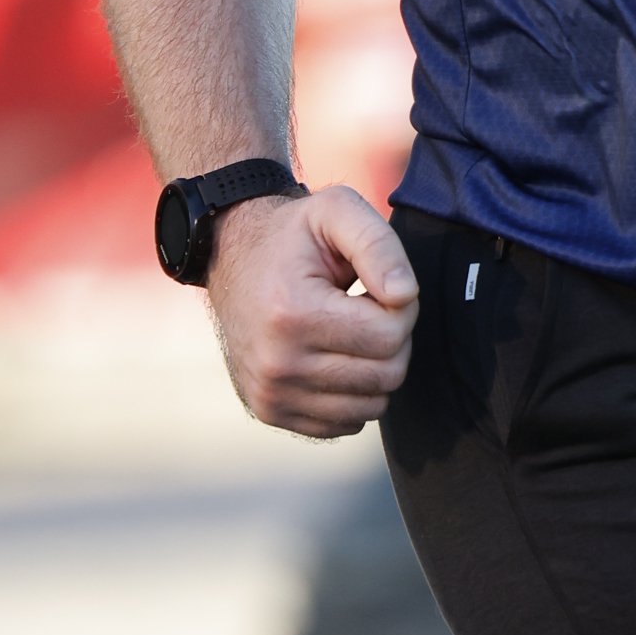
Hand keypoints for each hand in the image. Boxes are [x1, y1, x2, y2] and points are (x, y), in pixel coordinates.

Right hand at [208, 182, 419, 439]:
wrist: (230, 258)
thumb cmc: (292, 235)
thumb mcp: (336, 211)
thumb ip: (379, 245)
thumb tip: (405, 296)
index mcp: (292, 314)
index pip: (389, 337)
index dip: (401, 309)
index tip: (379, 287)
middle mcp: (277, 365)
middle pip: (385, 376)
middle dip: (392, 340)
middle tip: (367, 308)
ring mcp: (271, 395)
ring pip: (372, 405)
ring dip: (375, 368)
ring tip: (349, 331)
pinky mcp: (271, 411)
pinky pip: (346, 422)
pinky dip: (353, 393)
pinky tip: (334, 357)